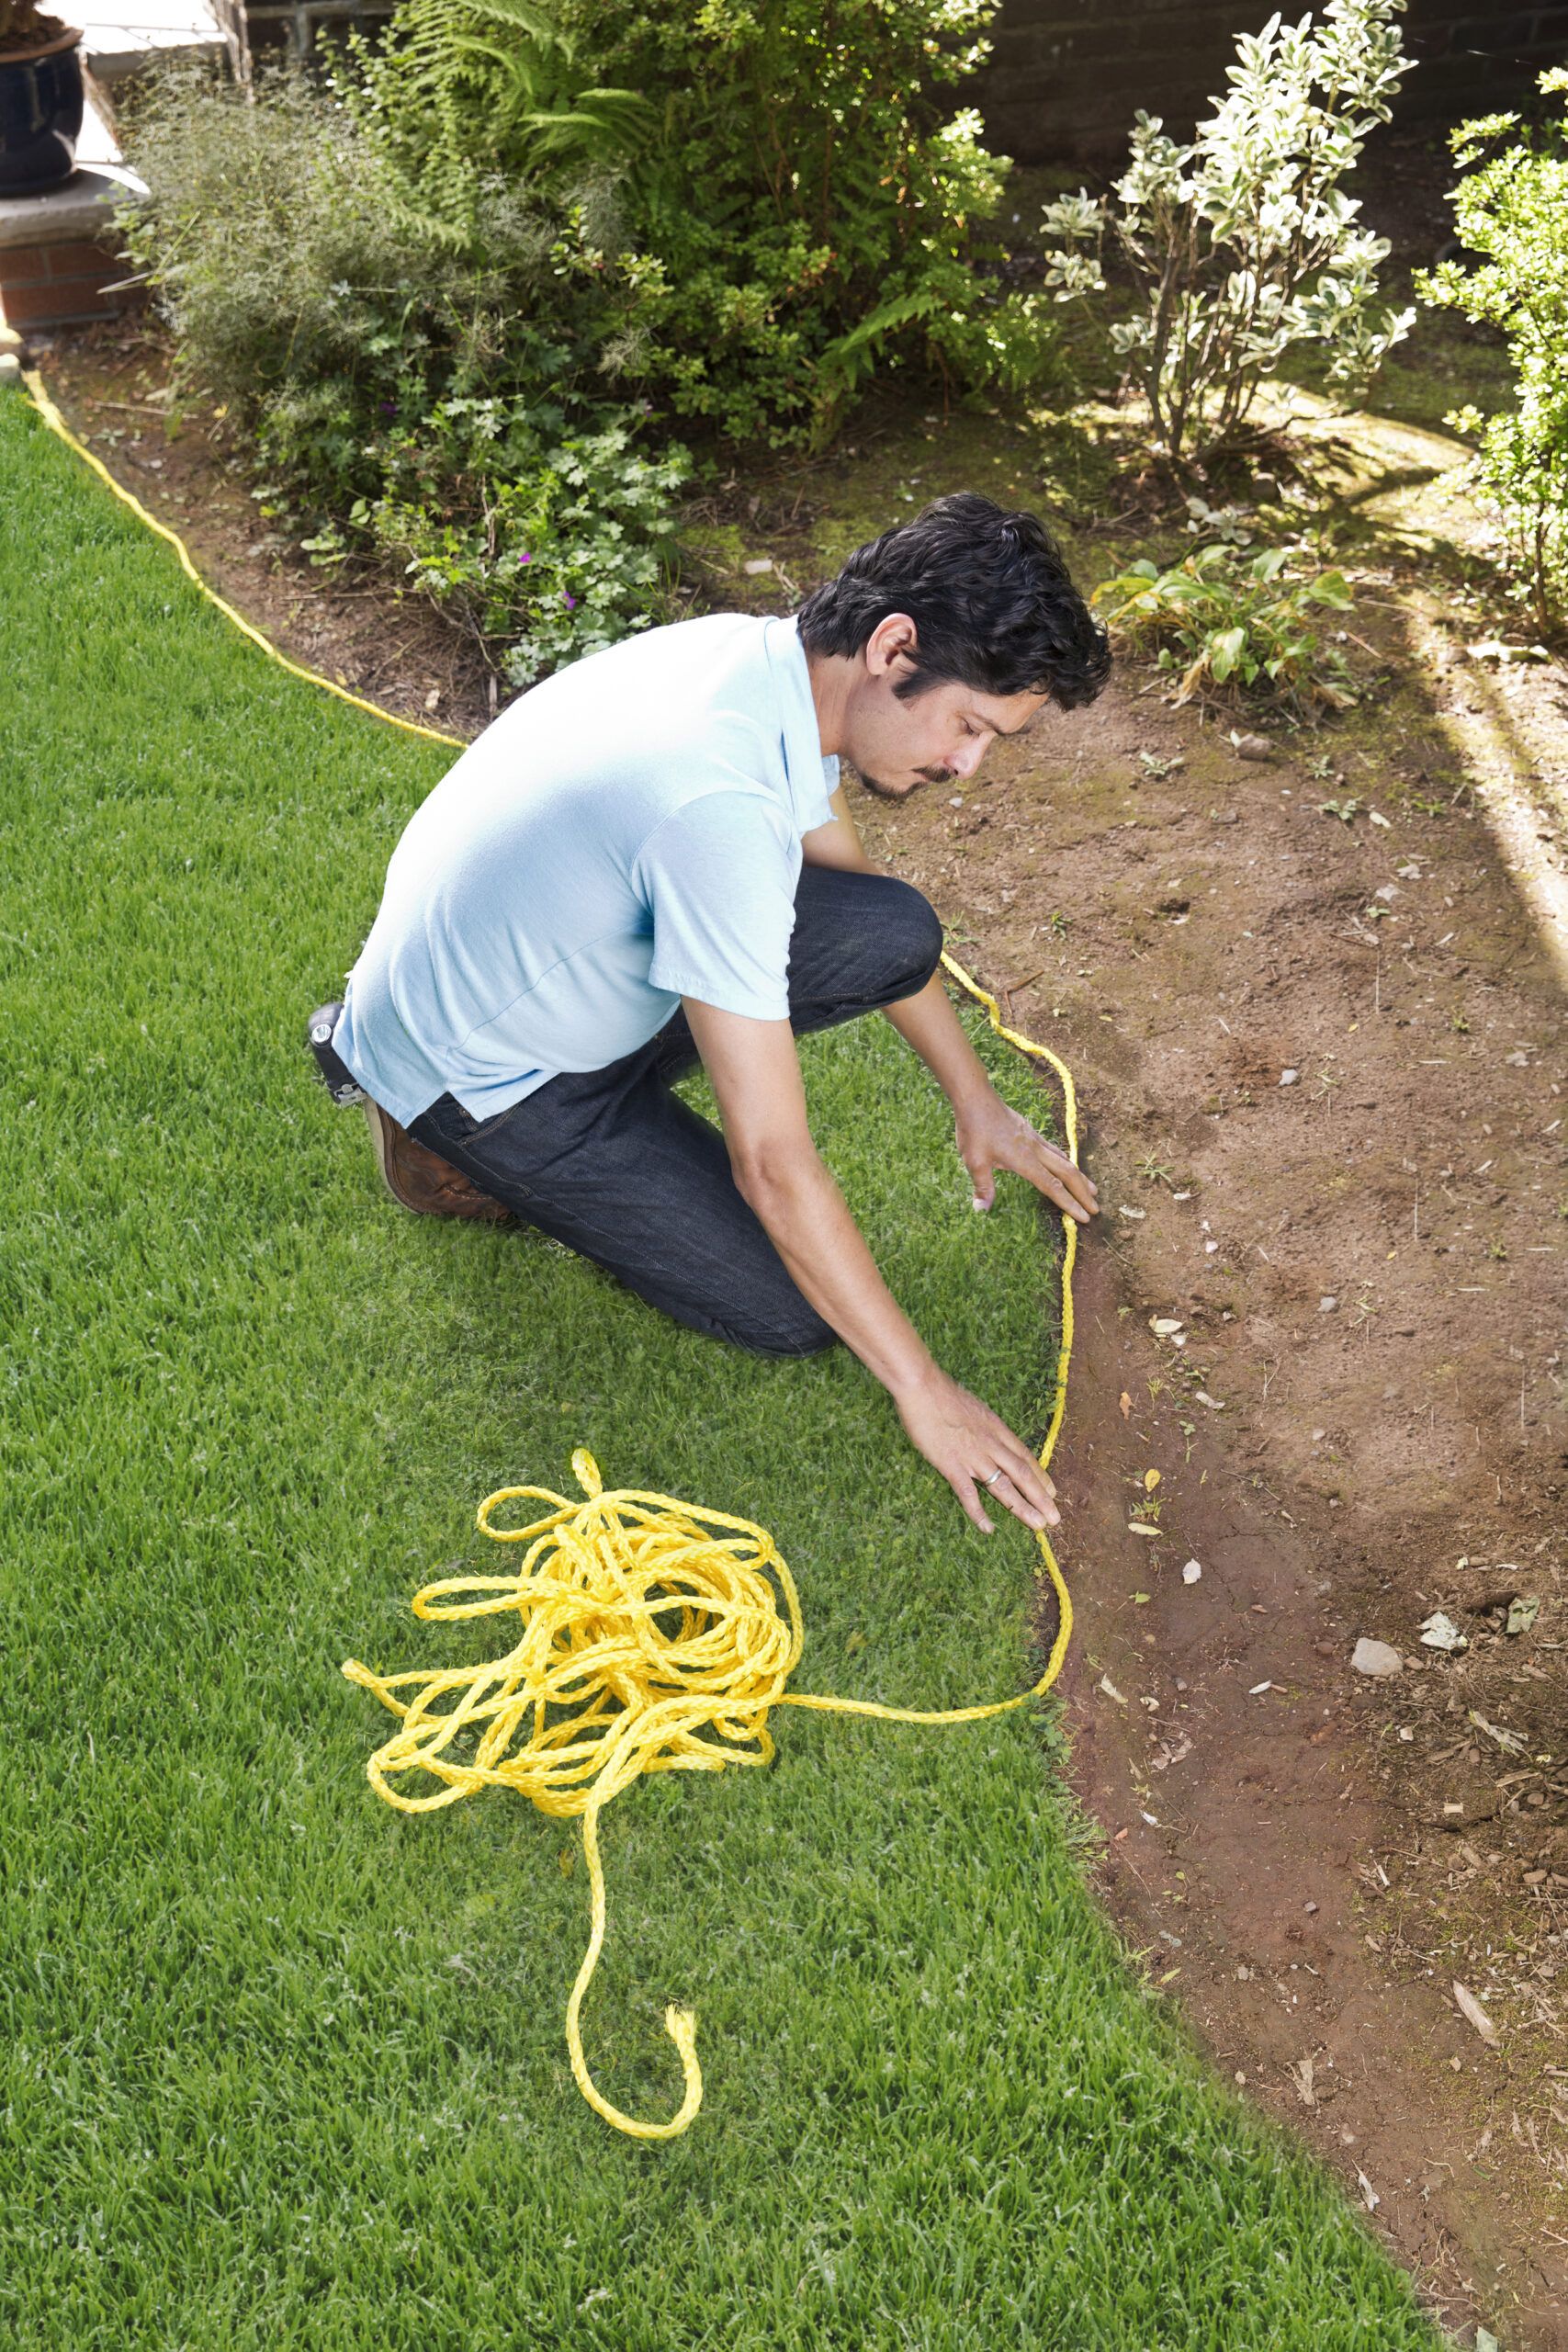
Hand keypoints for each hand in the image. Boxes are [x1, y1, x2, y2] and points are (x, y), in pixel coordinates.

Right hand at [893, 1363, 1060, 1535]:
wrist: (923, 1388)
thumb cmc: (943, 1394)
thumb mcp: (974, 1407)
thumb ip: (983, 1425)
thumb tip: (987, 1431)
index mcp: (996, 1428)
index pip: (1024, 1456)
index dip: (1040, 1476)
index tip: (1051, 1492)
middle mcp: (991, 1444)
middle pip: (1022, 1474)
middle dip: (1040, 1497)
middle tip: (1054, 1518)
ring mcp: (973, 1456)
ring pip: (1004, 1486)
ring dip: (1022, 1507)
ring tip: (1038, 1524)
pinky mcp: (952, 1465)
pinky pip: (968, 1493)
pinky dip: (979, 1512)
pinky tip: (988, 1527)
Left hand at [954, 1084, 1098, 1223]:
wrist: (977, 1099)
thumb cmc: (975, 1130)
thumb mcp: (974, 1161)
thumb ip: (982, 1186)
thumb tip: (982, 1210)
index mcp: (1025, 1160)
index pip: (1052, 1186)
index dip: (1069, 1203)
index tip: (1084, 1217)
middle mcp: (1035, 1150)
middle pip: (1067, 1173)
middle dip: (1083, 1192)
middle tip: (1096, 1208)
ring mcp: (1035, 1140)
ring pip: (1064, 1160)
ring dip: (1079, 1177)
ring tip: (1092, 1189)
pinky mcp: (1031, 1133)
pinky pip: (1055, 1151)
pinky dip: (1067, 1163)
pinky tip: (1067, 1165)